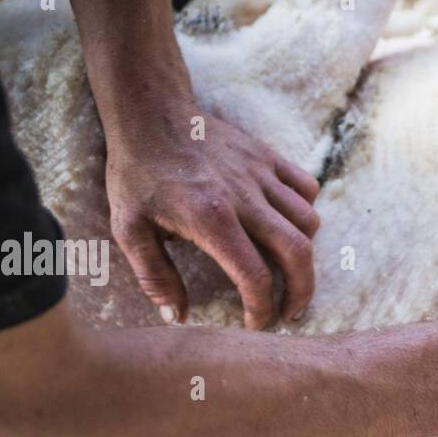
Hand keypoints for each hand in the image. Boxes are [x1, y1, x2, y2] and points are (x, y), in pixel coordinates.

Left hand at [106, 111, 320, 328]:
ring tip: (288, 270)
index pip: (255, 276)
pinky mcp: (268, 157)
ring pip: (308, 221)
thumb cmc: (137, 174)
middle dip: (302, 291)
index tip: (255, 324)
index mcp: (212, 219)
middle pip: (298, 253)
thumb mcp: (129, 229)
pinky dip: (305, 211)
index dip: (261, 309)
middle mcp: (245, 197)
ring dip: (304, 253)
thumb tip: (177, 316)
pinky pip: (306, 188)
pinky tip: (286, 225)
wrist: (149, 113)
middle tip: (291, 312)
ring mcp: (261, 174)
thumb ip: (154, 277)